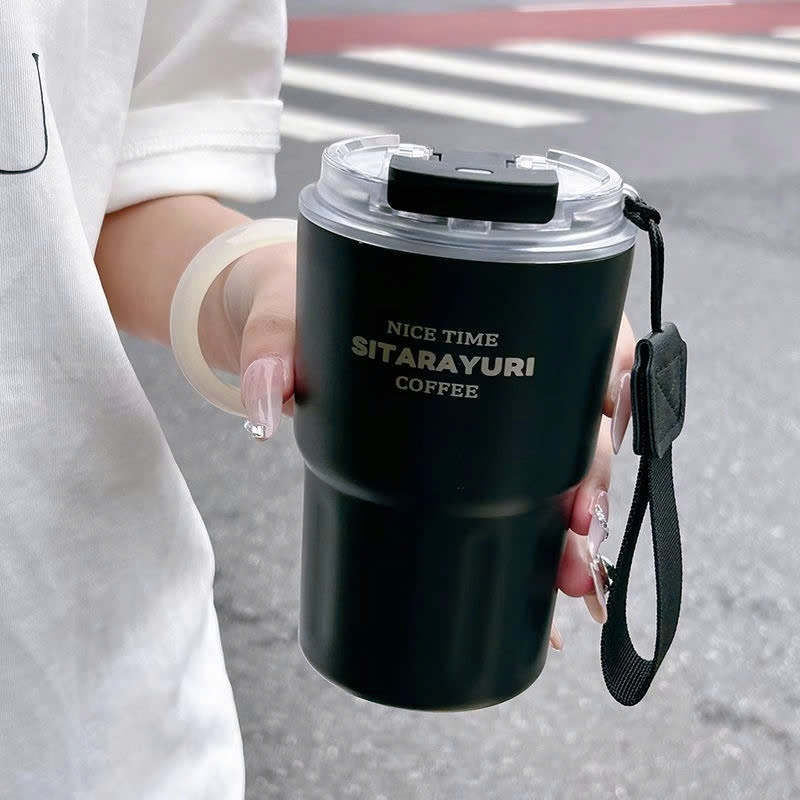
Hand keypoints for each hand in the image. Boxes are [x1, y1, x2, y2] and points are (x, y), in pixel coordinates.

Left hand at [226, 242, 634, 645]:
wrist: (279, 312)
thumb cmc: (299, 296)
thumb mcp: (287, 313)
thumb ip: (274, 351)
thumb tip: (273, 409)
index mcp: (488, 293)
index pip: (582, 333)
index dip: (604, 393)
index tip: (593, 450)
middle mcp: (507, 346)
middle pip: (581, 410)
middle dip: (592, 481)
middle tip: (578, 538)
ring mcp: (493, 396)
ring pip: (563, 454)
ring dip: (577, 519)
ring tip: (570, 577)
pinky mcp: (469, 434)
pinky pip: (525, 476)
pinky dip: (542, 525)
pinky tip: (546, 570)